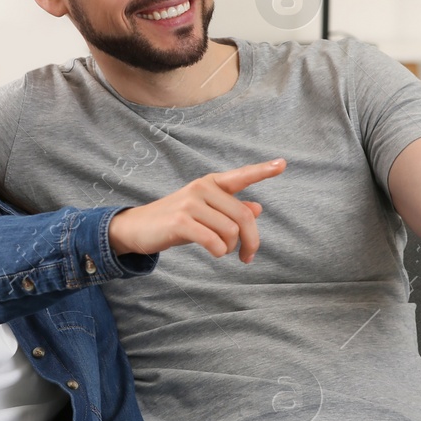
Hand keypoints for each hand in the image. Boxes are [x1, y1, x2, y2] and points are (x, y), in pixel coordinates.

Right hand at [107, 159, 283, 261]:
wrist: (138, 228)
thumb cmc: (175, 220)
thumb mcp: (204, 212)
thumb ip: (230, 209)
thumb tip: (257, 208)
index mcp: (211, 183)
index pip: (241, 176)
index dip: (263, 170)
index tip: (283, 164)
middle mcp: (202, 188)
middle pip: (243, 217)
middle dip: (251, 241)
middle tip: (248, 257)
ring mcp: (190, 203)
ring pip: (230, 231)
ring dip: (231, 249)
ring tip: (222, 251)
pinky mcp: (180, 221)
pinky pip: (214, 241)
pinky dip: (219, 252)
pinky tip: (214, 253)